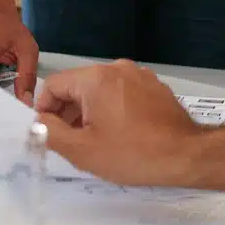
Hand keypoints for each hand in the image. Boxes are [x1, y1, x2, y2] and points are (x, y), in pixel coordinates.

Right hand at [35, 61, 203, 186]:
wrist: (185, 155)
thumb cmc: (134, 153)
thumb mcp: (82, 150)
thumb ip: (50, 132)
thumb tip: (39, 122)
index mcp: (95, 78)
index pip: (53, 85)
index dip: (45, 110)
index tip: (50, 132)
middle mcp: (116, 68)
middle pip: (77, 85)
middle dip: (69, 112)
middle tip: (72, 141)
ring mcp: (138, 75)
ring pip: (100, 89)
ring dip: (91, 111)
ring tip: (98, 140)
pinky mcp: (153, 85)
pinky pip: (122, 92)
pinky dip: (113, 108)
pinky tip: (121, 133)